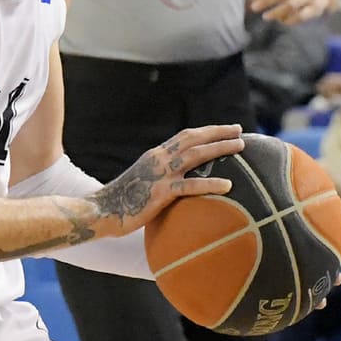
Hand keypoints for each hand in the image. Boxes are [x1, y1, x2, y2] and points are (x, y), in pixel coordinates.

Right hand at [90, 125, 246, 235]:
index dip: (206, 131)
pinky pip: (190, 187)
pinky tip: (228, 185)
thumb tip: (178, 181)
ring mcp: (160, 174)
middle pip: (193, 139)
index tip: (225, 129)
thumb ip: (161, 176)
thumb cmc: (123, 200)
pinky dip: (210, 184)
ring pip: (195, 155)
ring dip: (219, 148)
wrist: (101, 211)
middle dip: (218, 133)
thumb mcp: (144, 181)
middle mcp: (159, 159)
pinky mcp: (160, 193)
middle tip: (240, 131)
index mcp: (155, 155)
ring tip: (239, 147)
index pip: (185, 136)